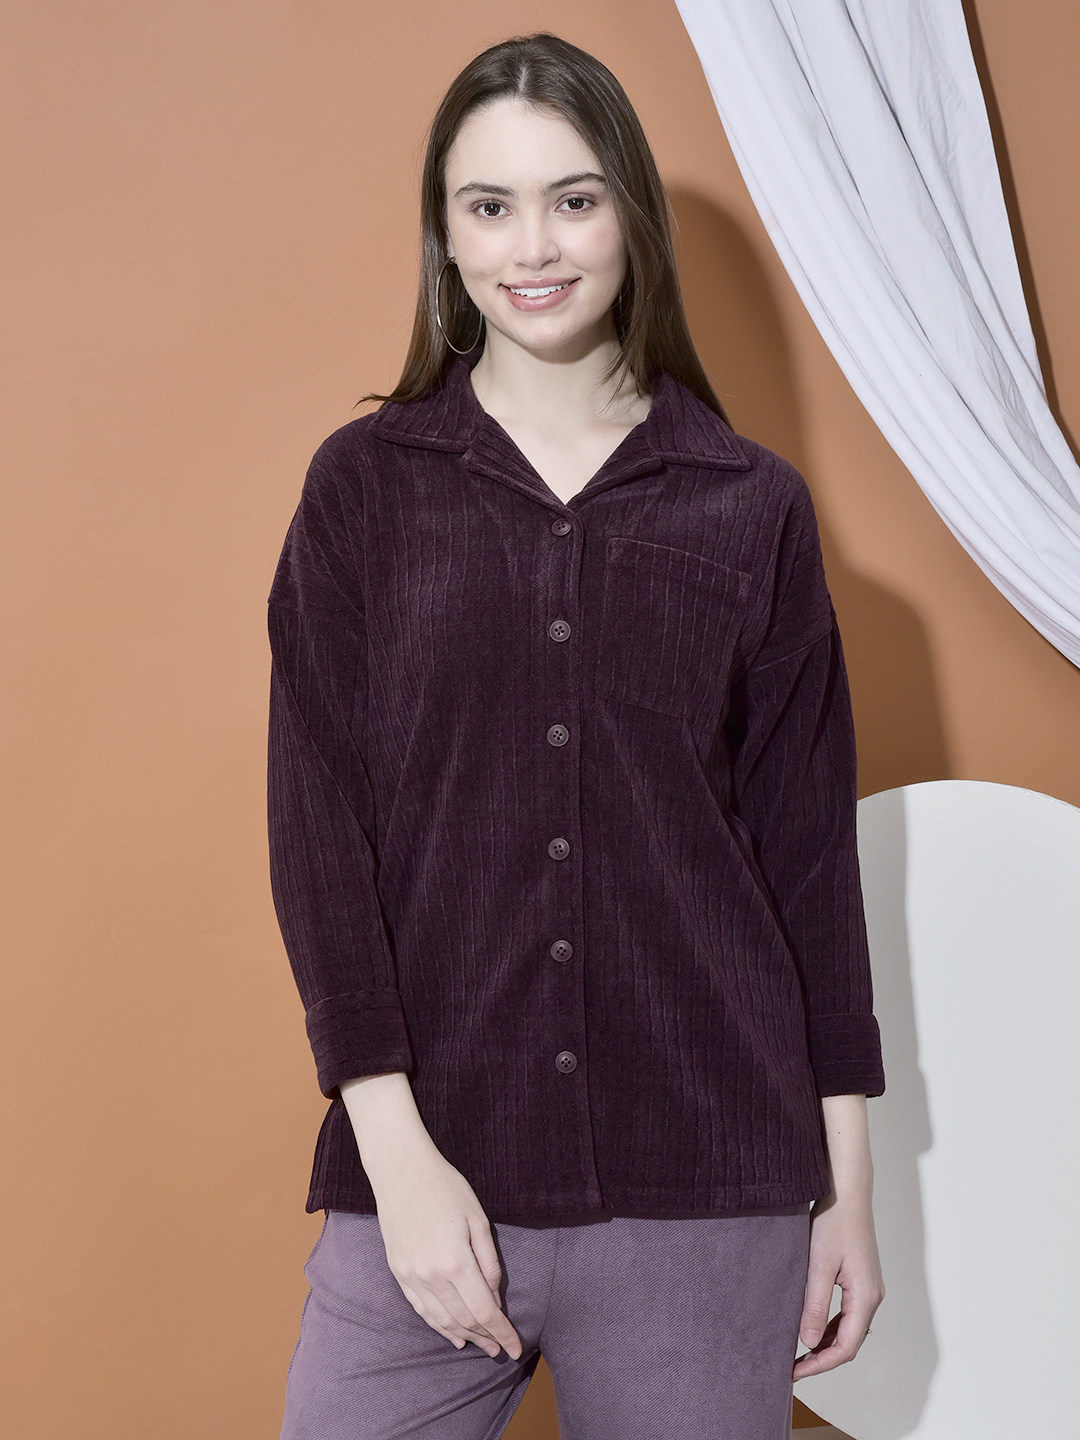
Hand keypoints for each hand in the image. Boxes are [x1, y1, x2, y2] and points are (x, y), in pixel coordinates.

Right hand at [371, 1145, 523, 1359]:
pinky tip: (452, 1334)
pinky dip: (438, 1326)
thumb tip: (494, 1297)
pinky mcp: (398, 1272)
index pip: (485, 1311)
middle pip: (464, 1320)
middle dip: (486, 1338)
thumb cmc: (445, 1188)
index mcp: (456, 1261)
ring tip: (482, 1346)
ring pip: (441, 1320)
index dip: (503, 1332)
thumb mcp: (478, 1219)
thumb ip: (489, 1261)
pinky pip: (421, 1309)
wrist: (401, 1171)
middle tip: (502, 1350)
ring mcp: (411, 1276)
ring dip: (464, 1336)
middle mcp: (431, 1275)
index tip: (516, 1347)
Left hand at [793, 1093, 884, 1379]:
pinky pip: (848, 1312)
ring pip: (849, 1327)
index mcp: (866, 1296)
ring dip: (825, 1342)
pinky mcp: (860, 1277)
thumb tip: (808, 1342)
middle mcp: (872, 1295)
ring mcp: (868, 1287)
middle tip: (792, 1366)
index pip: (846, 1346)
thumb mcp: (818, 1264)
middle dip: (822, 1357)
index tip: (794, 1371)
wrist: (846, 1189)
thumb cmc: (834, 1221)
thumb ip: (814, 1305)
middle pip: (850, 1341)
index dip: (820, 1364)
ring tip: (797, 1351)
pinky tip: (810, 1325)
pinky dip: (830, 1324)